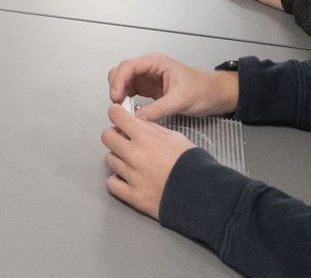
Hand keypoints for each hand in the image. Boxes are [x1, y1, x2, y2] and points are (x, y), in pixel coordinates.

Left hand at [102, 104, 195, 220]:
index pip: (116, 116)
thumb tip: (136, 122)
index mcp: (146, 137)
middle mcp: (135, 155)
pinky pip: (111, 183)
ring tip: (133, 163)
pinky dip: (117, 180)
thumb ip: (152, 128)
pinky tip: (128, 179)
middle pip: (106, 137)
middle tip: (124, 140)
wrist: (203, 194)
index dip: (116, 114)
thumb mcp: (175, 137)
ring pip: (109, 159)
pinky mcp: (133, 195)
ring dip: (118, 159)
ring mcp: (132, 176)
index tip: (118, 117)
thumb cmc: (193, 164)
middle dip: (114, 136)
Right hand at [106, 53, 237, 121]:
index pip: (128, 67)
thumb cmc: (200, 90)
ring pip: (123, 82)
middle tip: (117, 105)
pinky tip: (128, 111)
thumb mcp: (179, 100)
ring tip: (122, 109)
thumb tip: (135, 119)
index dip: (119, 81)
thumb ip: (156, 109)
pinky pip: (130, 92)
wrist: (214, 95)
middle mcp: (147, 68)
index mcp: (155, 62)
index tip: (116, 98)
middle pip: (121, 72)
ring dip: (119, 94)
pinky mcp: (148, 89)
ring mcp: (146, 78)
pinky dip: (126, 100)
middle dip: (116, 86)